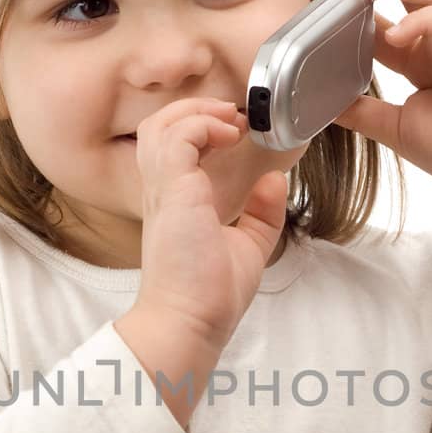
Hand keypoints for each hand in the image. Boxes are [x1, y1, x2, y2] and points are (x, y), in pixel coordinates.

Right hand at [133, 97, 288, 349]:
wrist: (190, 322)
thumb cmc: (209, 296)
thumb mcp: (247, 246)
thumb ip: (261, 214)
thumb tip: (274, 180)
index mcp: (175, 203)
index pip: (171, 148)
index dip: (200, 128)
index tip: (236, 132)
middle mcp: (162, 192)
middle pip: (157, 127)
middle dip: (195, 110)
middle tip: (233, 117)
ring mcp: (164, 190)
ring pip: (160, 125)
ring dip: (197, 112)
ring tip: (230, 122)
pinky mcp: (172, 191)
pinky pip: (179, 137)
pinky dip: (203, 125)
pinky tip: (230, 136)